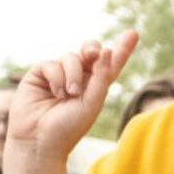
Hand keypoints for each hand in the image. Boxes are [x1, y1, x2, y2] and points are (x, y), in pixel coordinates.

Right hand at [9, 32, 138, 163]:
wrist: (39, 140)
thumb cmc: (69, 127)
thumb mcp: (92, 103)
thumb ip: (102, 77)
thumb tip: (106, 50)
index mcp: (96, 87)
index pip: (111, 64)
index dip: (122, 49)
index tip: (133, 33)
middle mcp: (79, 78)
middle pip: (90, 52)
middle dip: (92, 49)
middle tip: (92, 53)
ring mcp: (59, 75)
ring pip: (71, 58)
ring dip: (72, 75)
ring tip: (70, 95)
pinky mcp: (40, 74)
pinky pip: (52, 64)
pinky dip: (57, 78)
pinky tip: (56, 94)